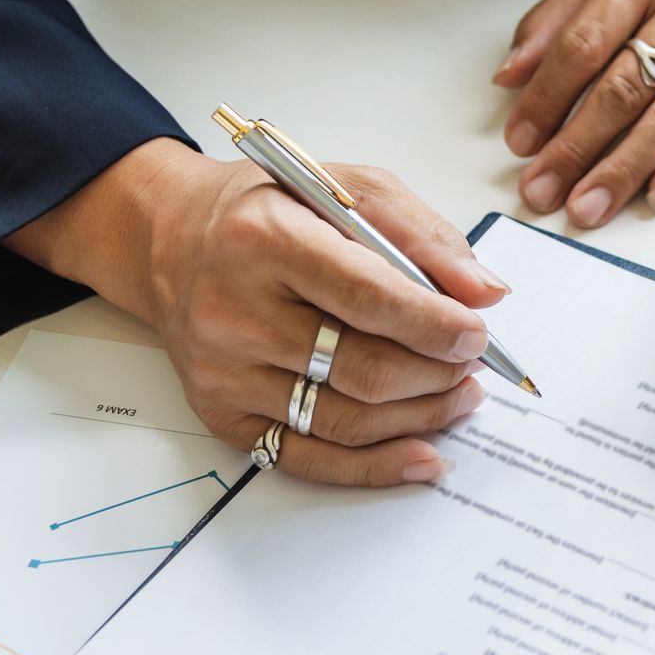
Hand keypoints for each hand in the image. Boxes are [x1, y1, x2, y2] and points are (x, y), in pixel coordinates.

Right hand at [5, 139, 508, 485]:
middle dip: (437, 374)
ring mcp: (224, 372)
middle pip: (362, 369)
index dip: (435, 325)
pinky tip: (422, 455)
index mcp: (265, 240)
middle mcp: (234, 311)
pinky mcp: (222, 415)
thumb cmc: (267, 212)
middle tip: (474, 365)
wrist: (170, 242)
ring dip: (420, 417)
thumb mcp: (346, 188)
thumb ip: (421, 235)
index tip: (479, 334)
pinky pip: (309, 458)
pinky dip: (375, 466)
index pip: (368, 297)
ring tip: (459, 397)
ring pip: (345, 420)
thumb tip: (484, 292)